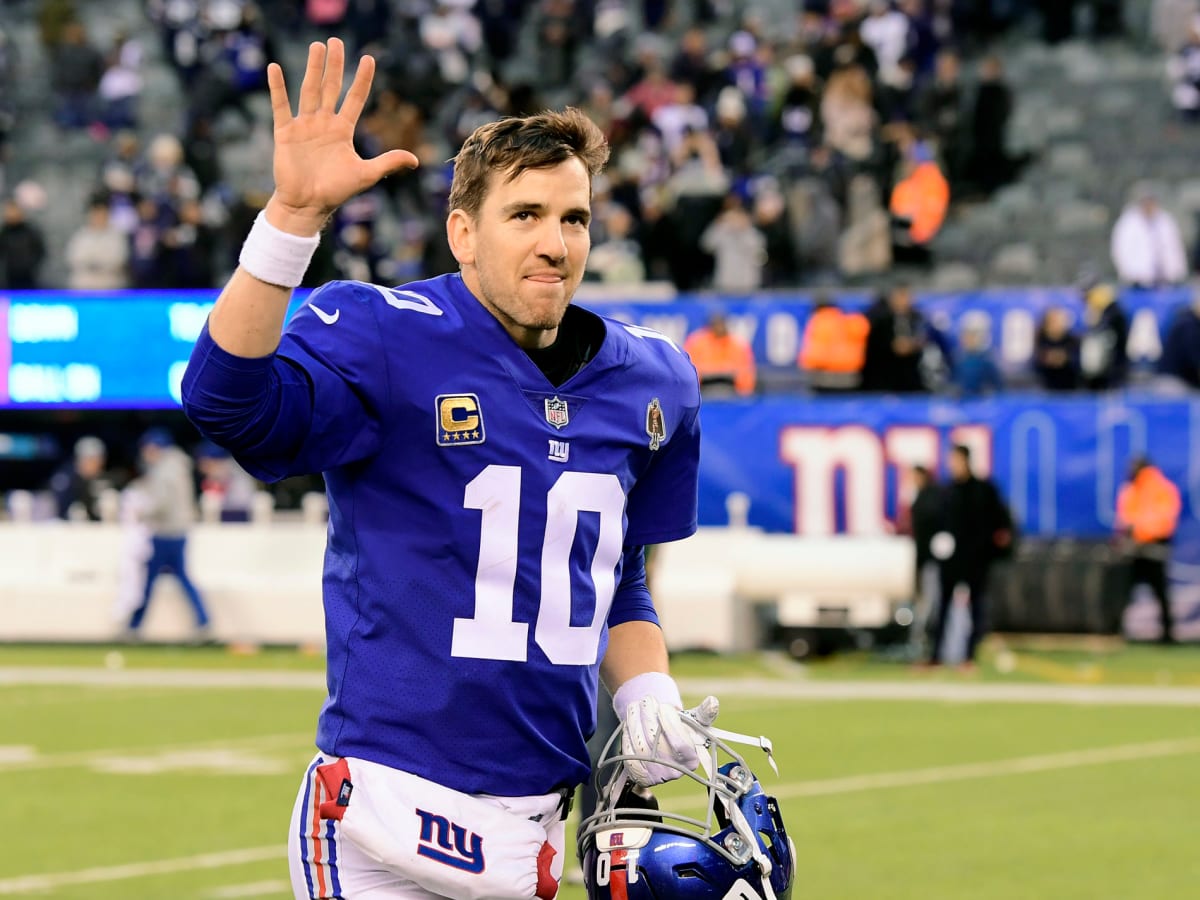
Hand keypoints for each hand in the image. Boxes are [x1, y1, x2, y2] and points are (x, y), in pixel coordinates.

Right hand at [265, 38, 418, 232]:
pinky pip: (281, 106)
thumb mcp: (366, 175)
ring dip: (312, 68)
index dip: (361, 80)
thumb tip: (415, 160)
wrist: (307, 206)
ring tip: (316, 47)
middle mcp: (323, 124)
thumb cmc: (336, 192)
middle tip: (335, 41)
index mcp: (342, 131)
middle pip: (330, 88)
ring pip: (309, 90)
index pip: (354, 99)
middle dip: (334, 65)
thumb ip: (388, 163)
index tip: (368, 58)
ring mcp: (304, 126)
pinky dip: (278, 88)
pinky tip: (275, 68)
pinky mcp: (285, 133)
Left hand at [620, 694, 719, 786]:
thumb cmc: (679, 728)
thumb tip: (712, 702)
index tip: (664, 706)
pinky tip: (630, 721)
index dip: (670, 722)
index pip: (680, 744)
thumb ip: (704, 713)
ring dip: (635, 720)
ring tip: (637, 705)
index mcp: (691, 760)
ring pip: (640, 746)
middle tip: (648, 700)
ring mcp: (655, 776)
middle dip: (649, 716)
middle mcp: (674, 772)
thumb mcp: (693, 720)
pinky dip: (627, 734)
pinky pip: (628, 752)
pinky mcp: (638, 774)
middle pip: (656, 743)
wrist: (661, 739)